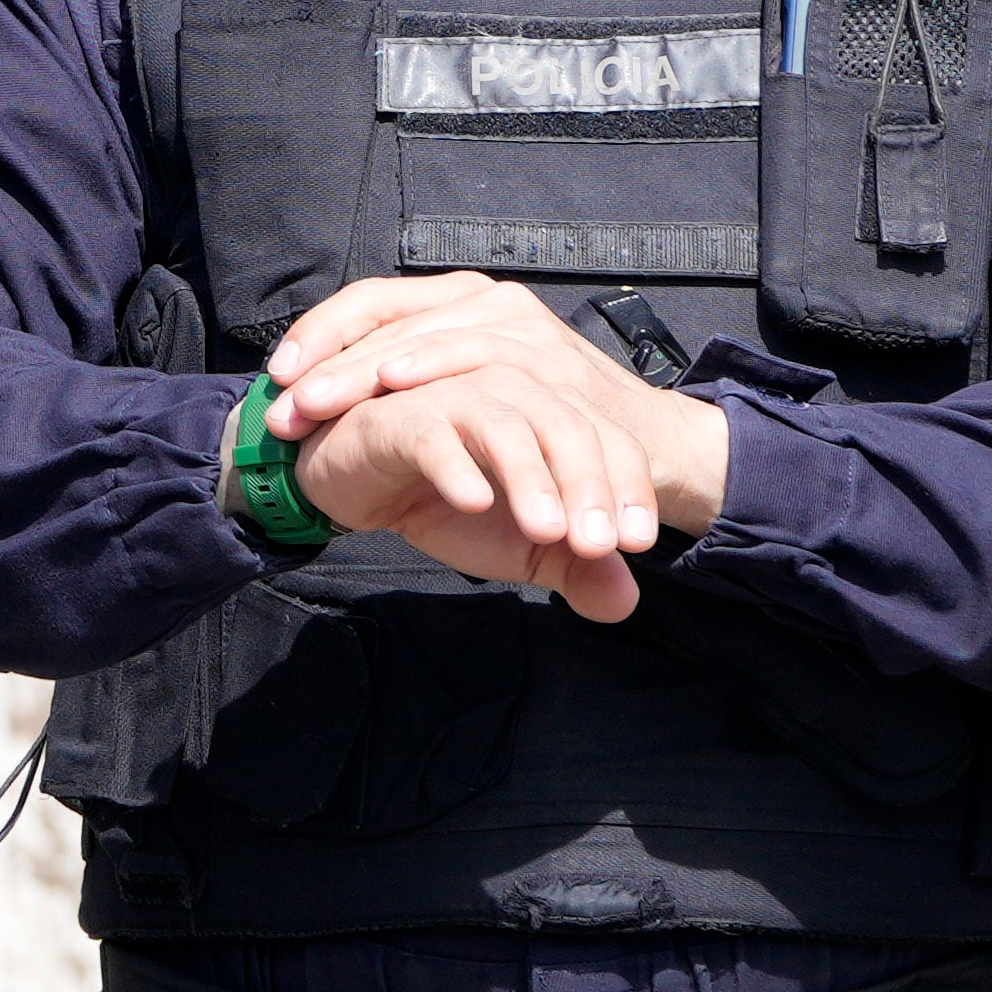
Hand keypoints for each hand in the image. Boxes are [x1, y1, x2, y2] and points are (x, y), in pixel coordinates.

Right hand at [264, 274, 730, 624]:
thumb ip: (573, 565)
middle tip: (597, 545)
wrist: (356, 485)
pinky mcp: (392, 415)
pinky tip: (473, 503)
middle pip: (562, 421)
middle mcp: (503, 391)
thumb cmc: (442, 498)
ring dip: (529, 474)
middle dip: (588, 483)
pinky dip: (454, 465)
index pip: (605, 437)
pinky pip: (429, 432)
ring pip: (501, 420)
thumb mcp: (520, 545)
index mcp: (546, 411)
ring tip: (548, 531)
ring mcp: (446, 395)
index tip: (635, 545)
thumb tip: (623, 600)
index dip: (628, 486)